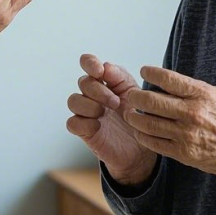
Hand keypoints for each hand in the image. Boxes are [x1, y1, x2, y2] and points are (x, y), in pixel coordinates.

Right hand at [66, 54, 156, 184]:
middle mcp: (93, 96)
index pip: (89, 63)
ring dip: (89, 105)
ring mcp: (87, 114)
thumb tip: (106, 66)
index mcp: (106, 82)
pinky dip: (84, 123)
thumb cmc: (138, 119)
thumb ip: (121, 78)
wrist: (143, 151)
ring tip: (104, 114)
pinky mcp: (84, 132)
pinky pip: (72, 123)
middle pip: (83, 82)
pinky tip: (98, 126)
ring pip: (73, 100)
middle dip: (98, 90)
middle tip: (115, 102)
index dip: (89, 63)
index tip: (100, 71)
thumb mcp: (136, 94)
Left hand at [124, 66, 215, 182]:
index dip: (150, 72)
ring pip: (147, 123)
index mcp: (202, 95)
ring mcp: (186, 135)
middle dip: (135, 96)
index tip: (144, 71)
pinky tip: (141, 131)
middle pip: (149, 101)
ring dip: (134, 117)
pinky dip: (142, 135)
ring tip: (131, 113)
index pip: (166, 78)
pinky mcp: (184, 153)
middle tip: (132, 95)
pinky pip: (153, 143)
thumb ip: (192, 89)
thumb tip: (165, 82)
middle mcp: (192, 113)